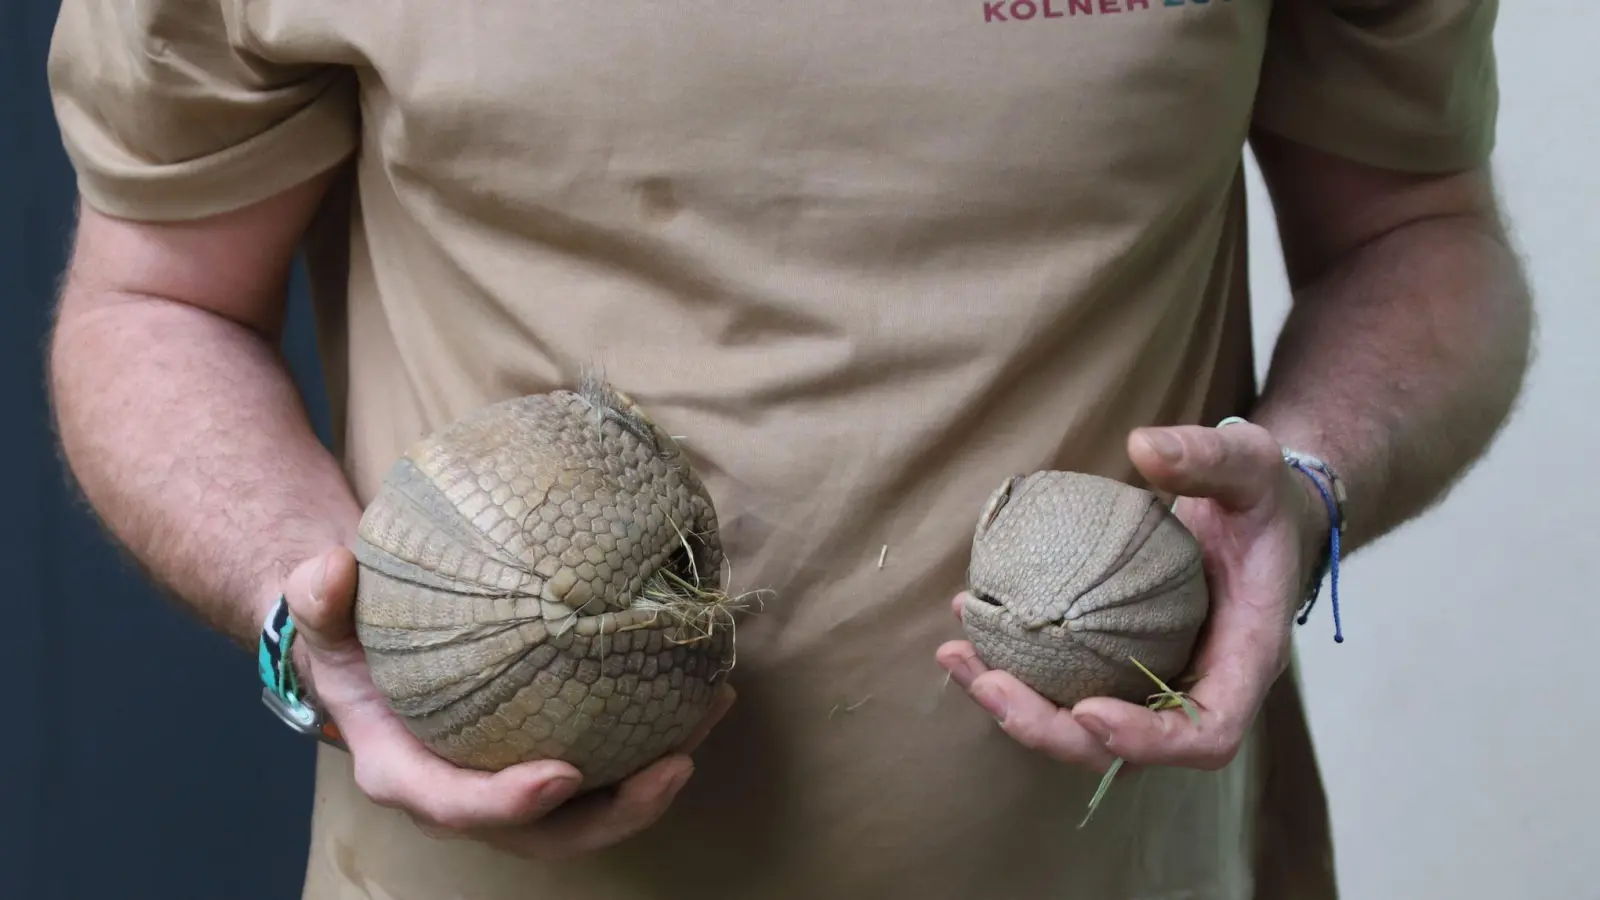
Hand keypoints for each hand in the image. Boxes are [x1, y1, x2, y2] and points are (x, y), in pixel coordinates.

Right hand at [279, 546, 735, 859]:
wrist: (371, 650)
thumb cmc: (351, 636)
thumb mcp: (324, 614)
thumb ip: (320, 596)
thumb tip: (332, 569)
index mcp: (408, 773)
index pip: (460, 807)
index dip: (510, 803)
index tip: (563, 775)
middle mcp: (469, 795)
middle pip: (549, 832)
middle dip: (617, 812)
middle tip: (675, 764)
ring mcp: (516, 782)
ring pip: (594, 807)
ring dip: (659, 776)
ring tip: (711, 712)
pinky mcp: (554, 756)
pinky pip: (612, 764)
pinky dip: (661, 734)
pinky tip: (707, 688)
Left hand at [937, 420, 1328, 772]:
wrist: (1256, 515)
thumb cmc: (1261, 499)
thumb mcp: (1252, 464)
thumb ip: (1210, 456)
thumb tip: (1144, 447)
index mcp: (1243, 659)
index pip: (1207, 732)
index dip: (1147, 739)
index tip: (1087, 711)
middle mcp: (1197, 686)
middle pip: (1126, 750)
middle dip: (1050, 730)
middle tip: (988, 682)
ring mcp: (1154, 682)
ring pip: (1083, 729)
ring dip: (1015, 706)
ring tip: (956, 657)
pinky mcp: (1118, 665)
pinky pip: (1066, 688)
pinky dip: (1015, 671)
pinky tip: (965, 631)